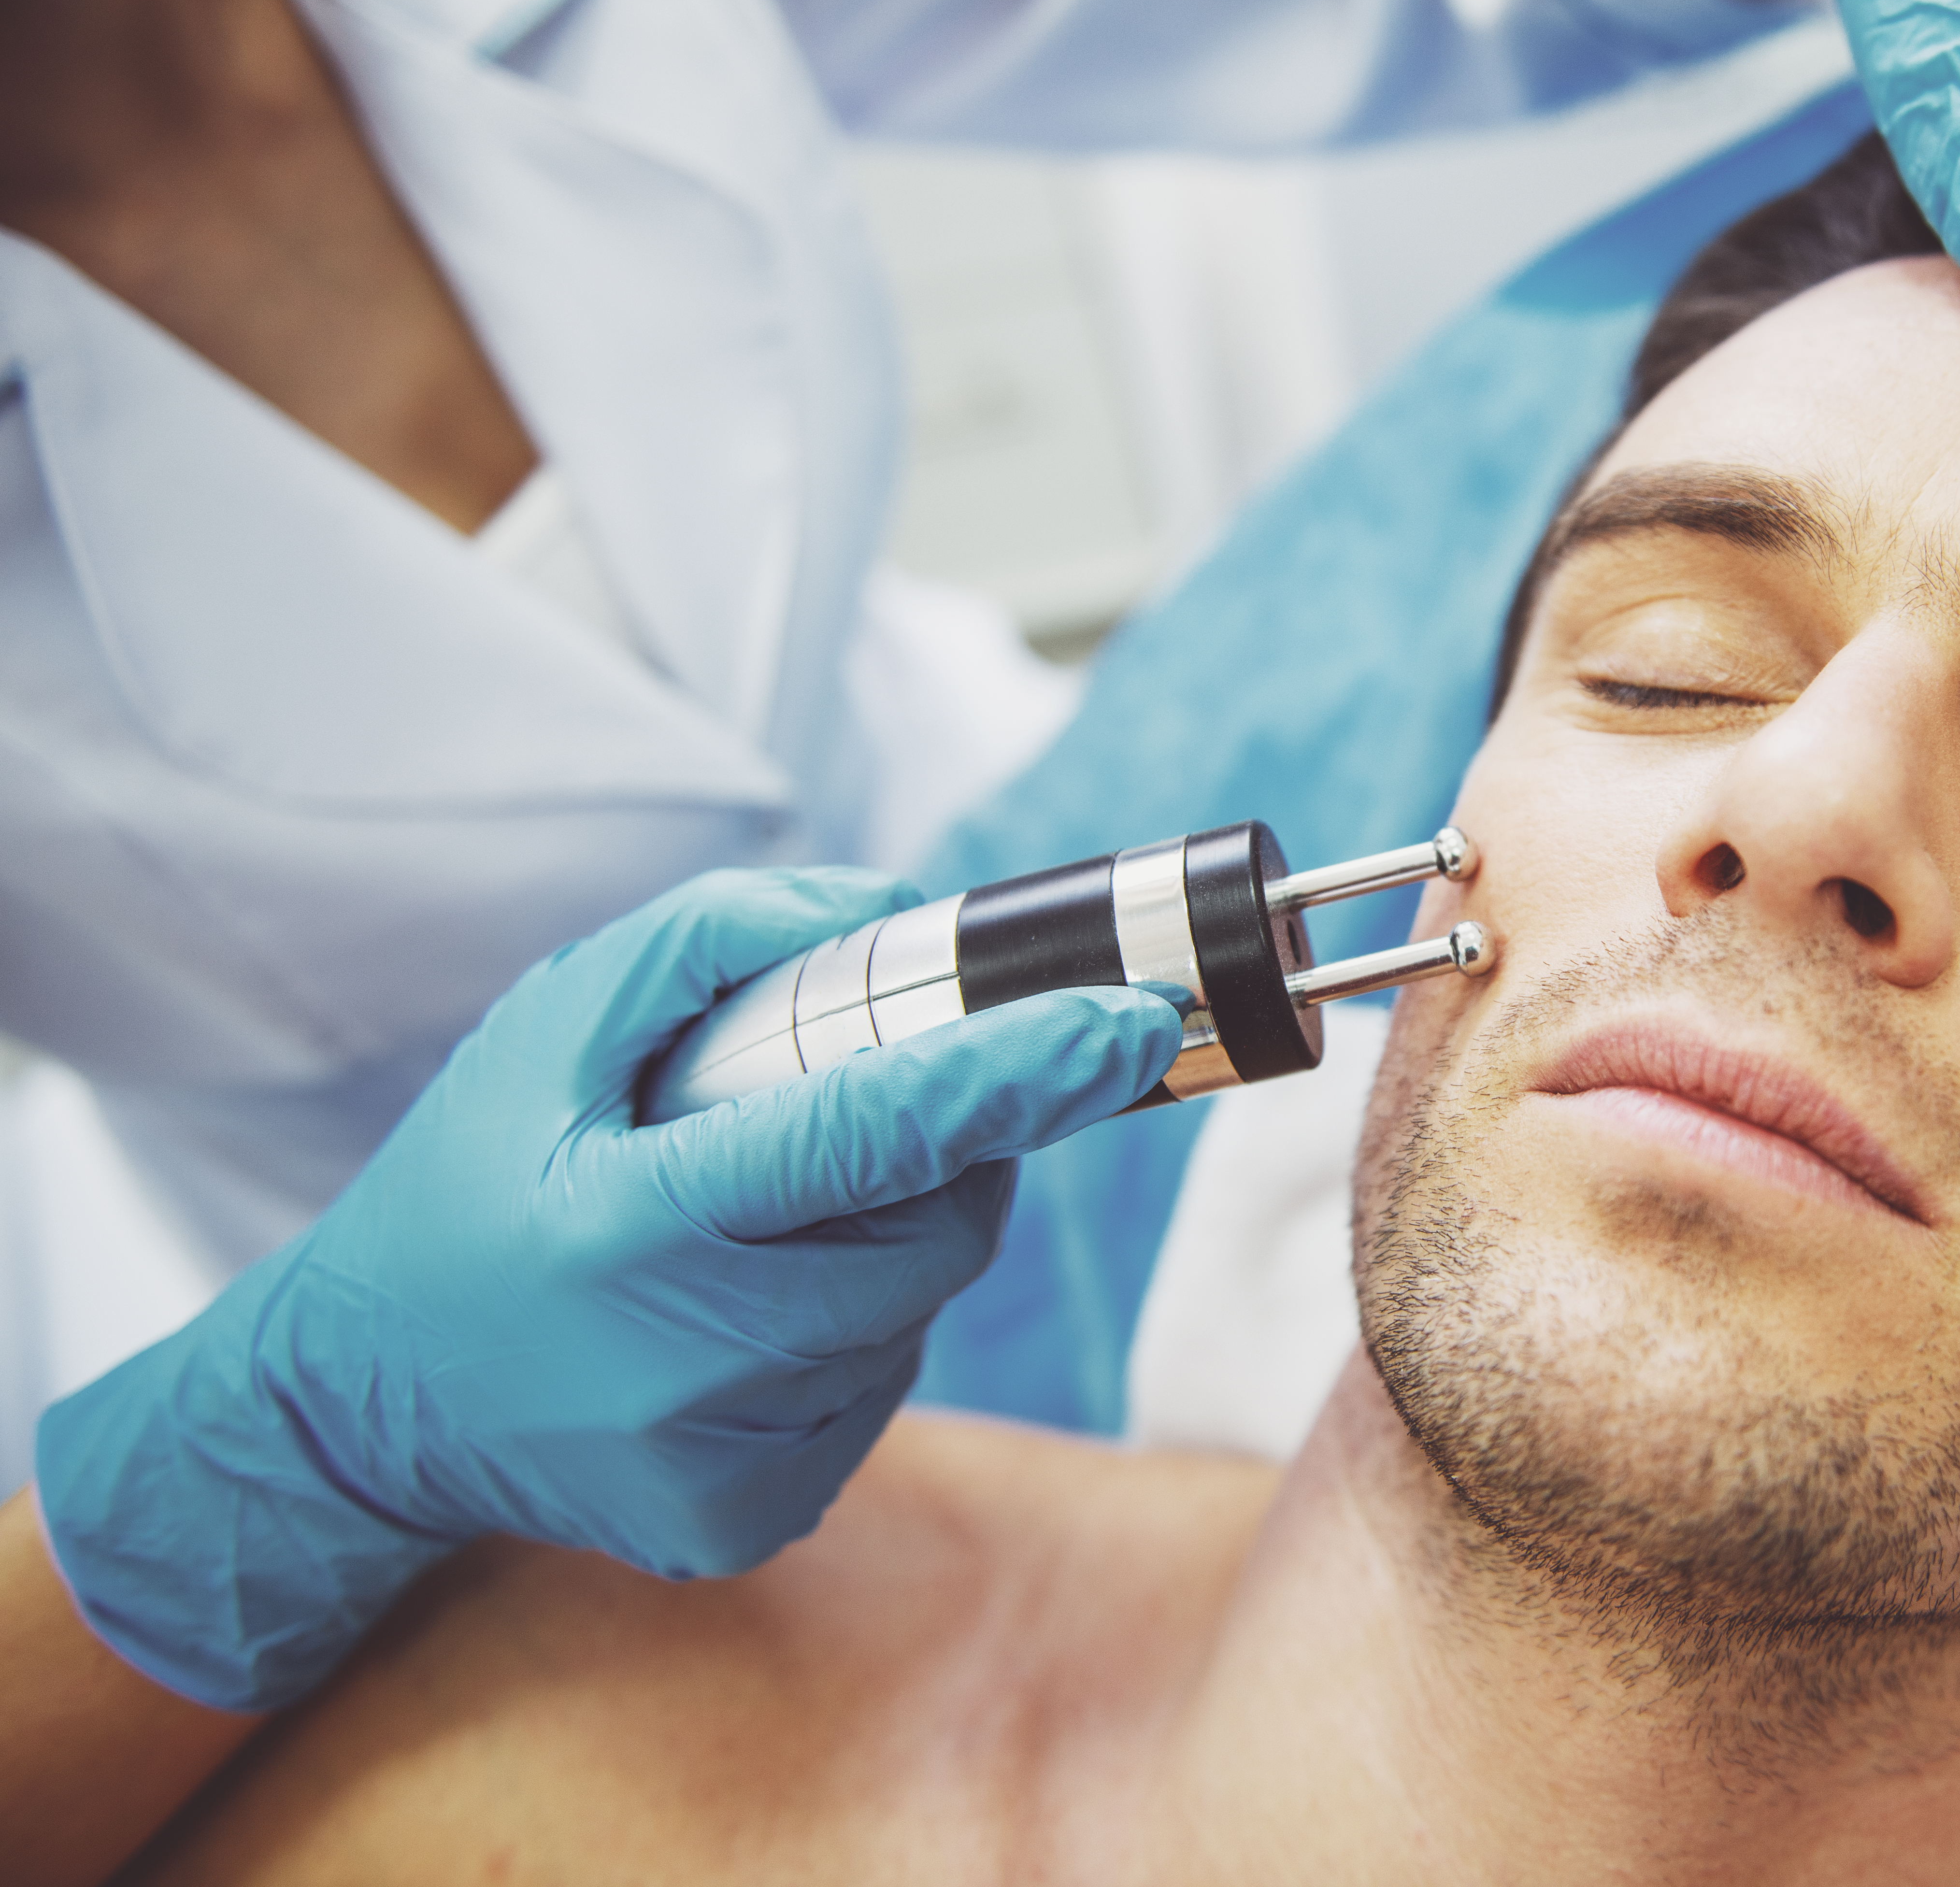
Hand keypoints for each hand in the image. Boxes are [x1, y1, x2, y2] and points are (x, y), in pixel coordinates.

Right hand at [35, 869, 1181, 1709]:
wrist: (357, 1412)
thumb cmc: (461, 1191)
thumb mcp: (546, 1032)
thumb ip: (711, 944)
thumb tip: (892, 911)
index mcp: (628, 1229)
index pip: (874, 1138)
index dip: (1017, 1076)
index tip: (1126, 1024)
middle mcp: (683, 1366)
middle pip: (927, 1238)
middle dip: (953, 1164)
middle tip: (891, 1119)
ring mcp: (718, 1465)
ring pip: (911, 1318)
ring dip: (891, 1249)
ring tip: (765, 1227)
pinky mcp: (740, 1524)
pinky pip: (869, 1398)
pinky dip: (846, 1337)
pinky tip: (740, 1317)